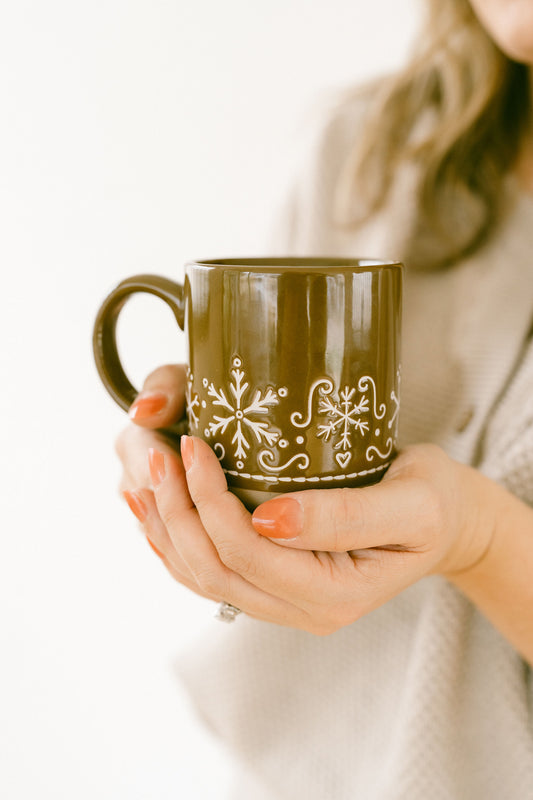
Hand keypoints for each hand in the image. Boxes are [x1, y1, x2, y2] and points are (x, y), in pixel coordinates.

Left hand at [124, 428, 494, 633]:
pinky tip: (151, 505)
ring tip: (139, 470)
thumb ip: (347, 516)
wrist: (444, 523)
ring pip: (200, 575)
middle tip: (152, 448)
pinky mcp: (272, 584)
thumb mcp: (412, 503)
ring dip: (163, 523)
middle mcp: (300, 611)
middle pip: (212, 569)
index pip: (247, 552)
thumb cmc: (433, 503)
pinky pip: (208, 572)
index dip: (208, 500)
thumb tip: (268, 518)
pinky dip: (173, 539)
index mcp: (333, 594)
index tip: (191, 441)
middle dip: (173, 508)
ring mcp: (282, 603)